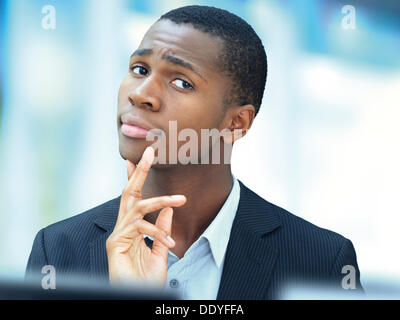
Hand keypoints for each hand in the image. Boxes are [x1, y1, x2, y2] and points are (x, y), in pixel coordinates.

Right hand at [106, 147, 185, 285]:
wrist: (138, 296)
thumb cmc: (146, 279)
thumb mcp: (160, 250)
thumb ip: (163, 229)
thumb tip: (170, 209)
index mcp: (132, 228)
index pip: (134, 197)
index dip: (137, 177)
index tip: (142, 158)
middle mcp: (122, 227)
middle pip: (129, 192)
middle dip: (139, 171)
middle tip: (150, 152)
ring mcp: (118, 235)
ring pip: (138, 205)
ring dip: (161, 200)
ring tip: (181, 199)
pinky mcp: (115, 244)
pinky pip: (140, 228)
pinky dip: (157, 232)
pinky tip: (170, 244)